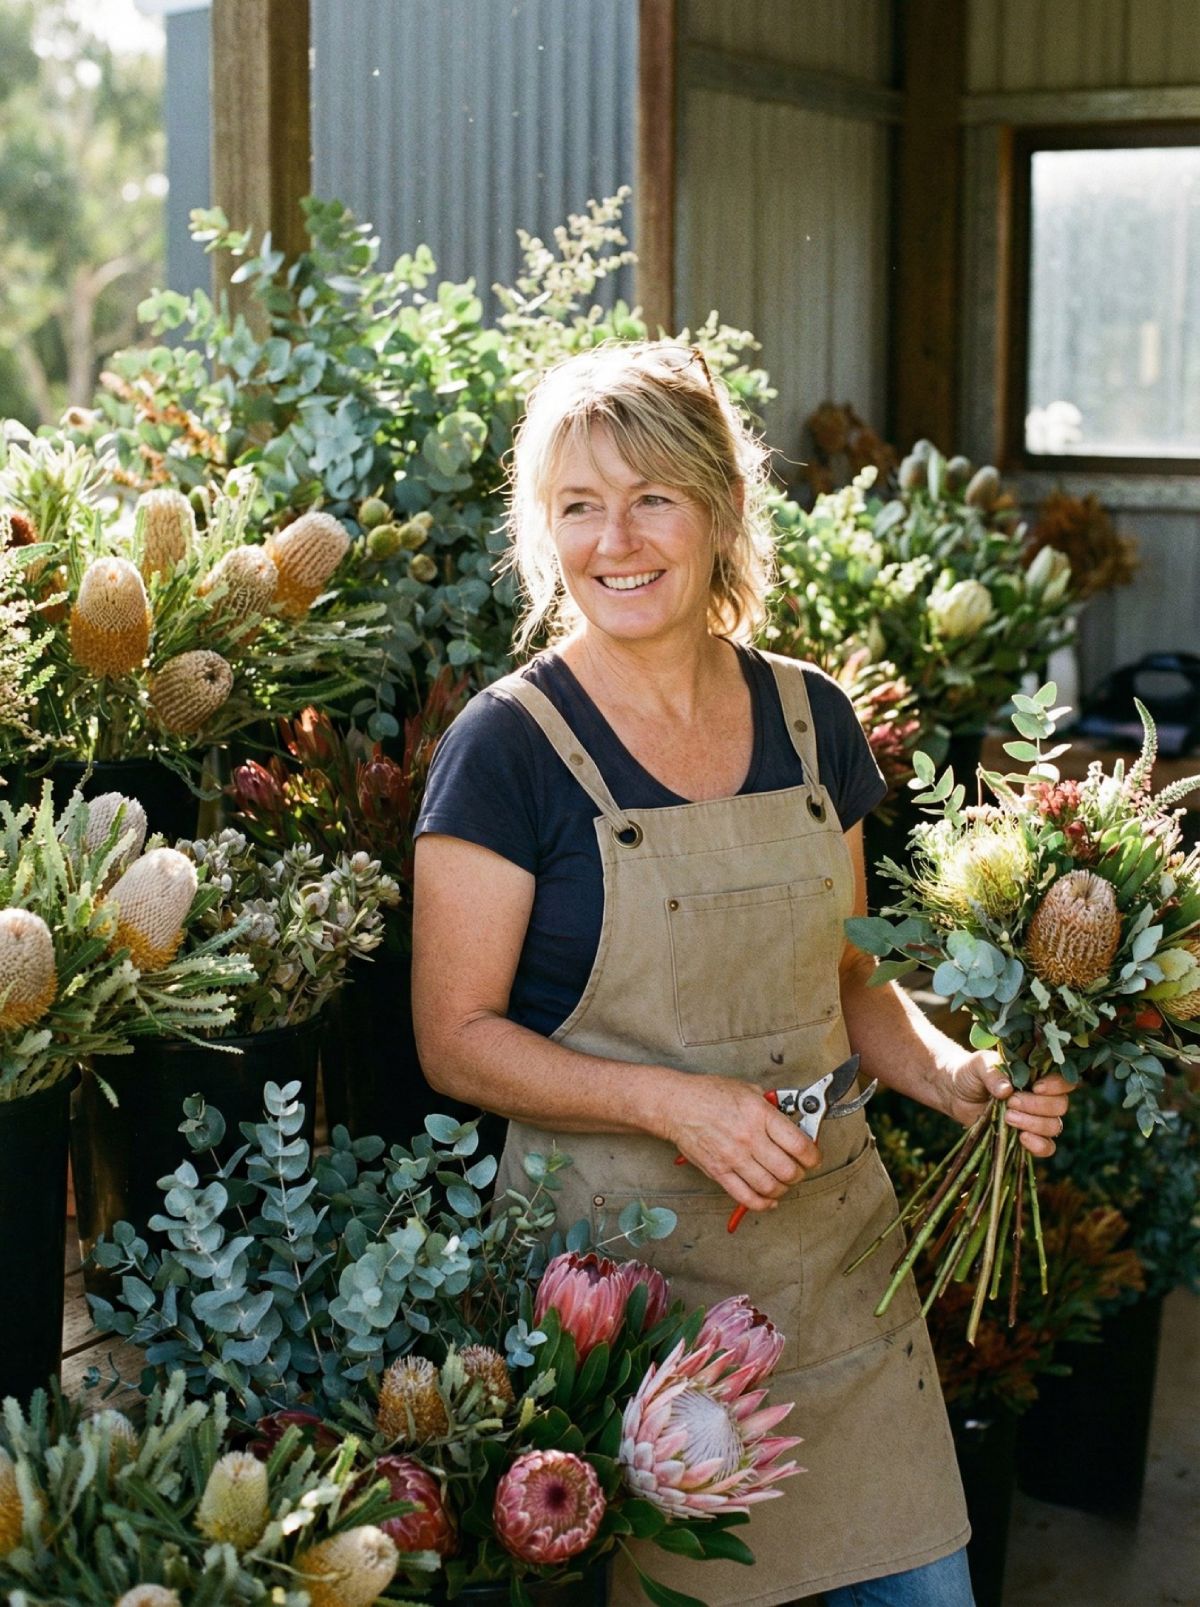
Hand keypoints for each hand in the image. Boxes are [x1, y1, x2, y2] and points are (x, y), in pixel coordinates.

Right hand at [664, 1073, 820, 1212]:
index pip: (799, 1145)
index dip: (813, 1156)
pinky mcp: (719, 1172)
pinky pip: (746, 1197)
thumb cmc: (710, 1094)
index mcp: (760, 1115)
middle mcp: (749, 1138)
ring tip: (783, 1182)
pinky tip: (768, 1198)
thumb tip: (793, 1124)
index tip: (813, 1157)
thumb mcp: (748, 1090)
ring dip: (783, 1188)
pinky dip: (763, 1203)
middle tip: (799, 1169)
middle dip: (800, 1174)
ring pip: (770, 1187)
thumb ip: (772, 1109)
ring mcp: (733, 1158)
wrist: (678, 1105)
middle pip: (789, 1171)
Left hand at [947, 1051, 1074, 1157]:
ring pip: (1054, 1126)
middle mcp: (1043, 1098)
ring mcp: (1036, 1119)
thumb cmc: (971, 1073)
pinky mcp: (1027, 1138)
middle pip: (1060, 1106)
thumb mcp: (979, 1065)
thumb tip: (1006, 1090)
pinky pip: (1046, 1147)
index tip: (1035, 1087)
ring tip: (1007, 1117)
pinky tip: (1021, 1138)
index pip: (1064, 1081)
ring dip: (1033, 1124)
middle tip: (1011, 1102)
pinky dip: (1038, 1145)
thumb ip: (993, 1072)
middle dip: (1036, 1106)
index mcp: (1038, 1076)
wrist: (955, 1093)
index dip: (1056, 1086)